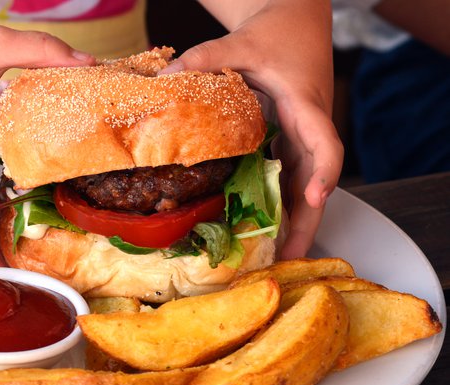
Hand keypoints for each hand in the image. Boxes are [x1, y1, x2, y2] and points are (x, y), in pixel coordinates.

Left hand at [160, 0, 343, 258]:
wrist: (297, 22)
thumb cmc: (277, 32)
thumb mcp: (240, 43)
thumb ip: (207, 58)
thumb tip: (165, 79)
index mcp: (306, 103)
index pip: (325, 143)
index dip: (323, 172)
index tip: (316, 197)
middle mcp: (311, 126)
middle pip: (317, 179)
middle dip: (308, 218)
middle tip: (292, 255)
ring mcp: (303, 136)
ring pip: (305, 183)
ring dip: (297, 218)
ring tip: (280, 255)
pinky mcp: (292, 139)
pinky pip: (291, 175)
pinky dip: (282, 202)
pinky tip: (266, 225)